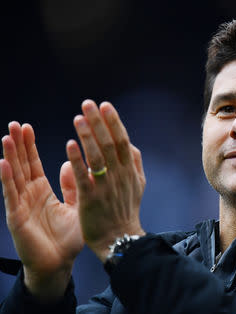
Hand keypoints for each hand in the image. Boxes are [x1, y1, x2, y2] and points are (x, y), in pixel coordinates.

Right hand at [0, 122, 83, 300]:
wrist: (60, 263)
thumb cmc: (68, 238)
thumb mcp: (76, 206)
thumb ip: (72, 186)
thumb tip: (67, 163)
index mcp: (42, 192)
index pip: (33, 164)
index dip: (29, 146)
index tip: (26, 127)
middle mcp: (28, 195)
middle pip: (20, 165)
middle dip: (17, 145)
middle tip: (14, 124)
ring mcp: (20, 205)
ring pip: (14, 176)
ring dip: (9, 156)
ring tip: (6, 136)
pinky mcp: (17, 217)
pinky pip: (11, 195)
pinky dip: (7, 179)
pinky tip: (3, 163)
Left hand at [66, 100, 145, 261]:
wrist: (119, 238)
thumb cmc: (126, 209)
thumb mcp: (138, 184)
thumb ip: (135, 162)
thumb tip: (129, 142)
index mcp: (130, 171)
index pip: (123, 141)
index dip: (114, 122)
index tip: (104, 105)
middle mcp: (120, 176)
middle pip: (110, 144)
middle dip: (99, 122)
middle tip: (87, 104)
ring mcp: (106, 187)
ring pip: (97, 157)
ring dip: (87, 136)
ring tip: (78, 118)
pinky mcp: (91, 199)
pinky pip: (84, 176)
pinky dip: (77, 160)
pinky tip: (69, 145)